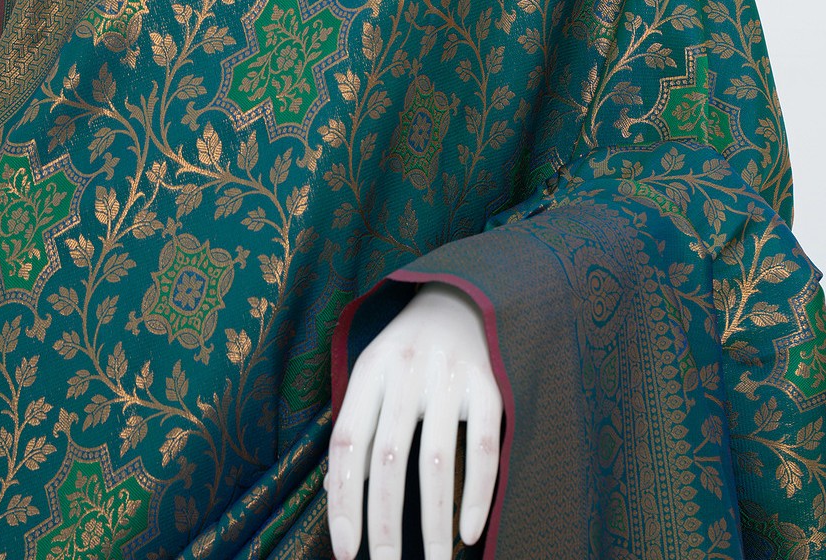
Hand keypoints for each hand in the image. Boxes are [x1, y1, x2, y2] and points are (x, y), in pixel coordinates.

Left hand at [325, 280, 502, 559]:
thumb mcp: (373, 371)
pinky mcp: (489, 384)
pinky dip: (477, 494)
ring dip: (432, 522)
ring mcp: (450, 376)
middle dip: (385, 524)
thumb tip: (336, 499)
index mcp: (369, 368)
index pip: (348, 442)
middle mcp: (405, 370)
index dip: (343, 500)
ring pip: (436, 461)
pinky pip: (484, 449)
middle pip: (388, 458)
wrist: (464, 291)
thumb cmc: (408, 348)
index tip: (345, 551)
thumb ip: (358, 425)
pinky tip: (471, 533)